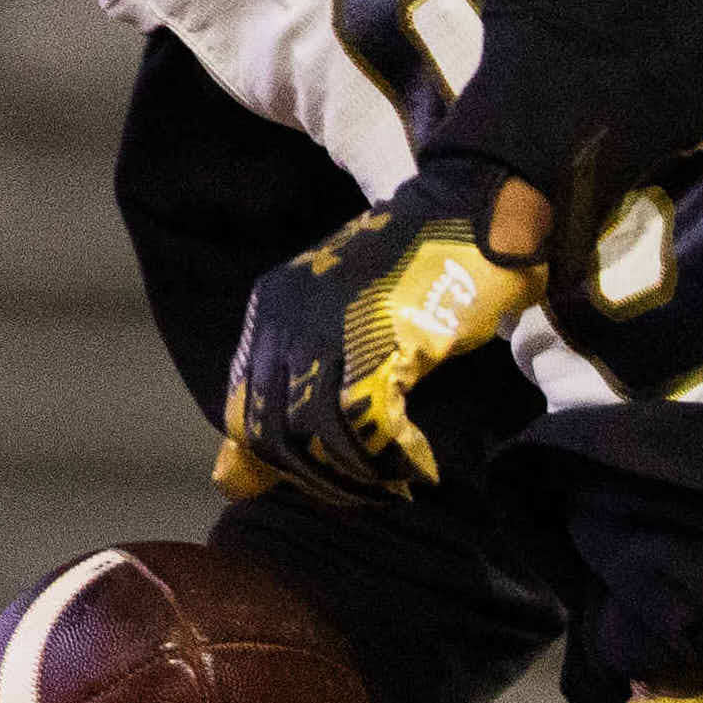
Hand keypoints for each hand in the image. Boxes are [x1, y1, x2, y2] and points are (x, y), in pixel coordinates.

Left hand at [216, 155, 545, 506]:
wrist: (471, 210)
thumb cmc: (415, 270)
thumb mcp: (337, 326)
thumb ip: (289, 394)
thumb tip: (231, 483)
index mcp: (270, 311)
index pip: (242, 414)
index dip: (279, 462)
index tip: (328, 478)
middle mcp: (288, 318)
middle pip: (274, 433)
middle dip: (319, 478)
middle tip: (364, 491)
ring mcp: (333, 327)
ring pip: (319, 436)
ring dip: (358, 475)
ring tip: (393, 482)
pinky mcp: (385, 341)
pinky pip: (369, 426)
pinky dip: (393, 459)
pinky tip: (418, 465)